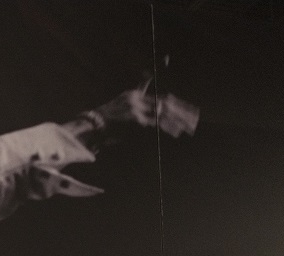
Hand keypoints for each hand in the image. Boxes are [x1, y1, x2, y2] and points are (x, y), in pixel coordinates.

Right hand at [67, 83, 198, 149]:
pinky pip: (156, 124)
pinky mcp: (135, 120)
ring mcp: (136, 109)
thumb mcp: (118, 107)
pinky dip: (167, 128)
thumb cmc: (103, 122)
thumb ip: (130, 106)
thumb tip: (142, 107)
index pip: (159, 96)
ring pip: (163, 113)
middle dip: (181, 110)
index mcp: (133, 95)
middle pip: (165, 102)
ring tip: (190, 126)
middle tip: (195, 116)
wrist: (89, 128)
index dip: (175, 102)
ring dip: (178, 120)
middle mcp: (136, 99)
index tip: (187, 108)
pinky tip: (177, 132)